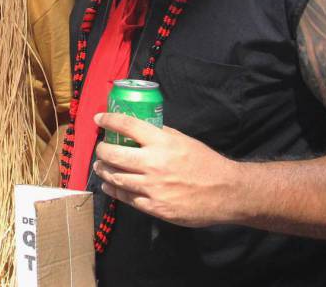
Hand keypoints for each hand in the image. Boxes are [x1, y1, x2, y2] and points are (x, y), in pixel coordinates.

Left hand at [92, 113, 242, 227]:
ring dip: (104, 171)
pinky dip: (115, 191)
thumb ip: (161, 134)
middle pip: (114, 154)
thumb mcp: (184, 140)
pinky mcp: (155, 207)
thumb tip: (139, 129)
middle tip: (100, 149)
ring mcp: (152, 187)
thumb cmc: (206, 163)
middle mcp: (154, 163)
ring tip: (100, 166)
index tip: (99, 119)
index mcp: (162, 142)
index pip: (127, 125)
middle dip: (102, 150)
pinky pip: (127, 198)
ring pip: (116, 178)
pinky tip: (110, 187)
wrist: (226, 192)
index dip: (109, 120)